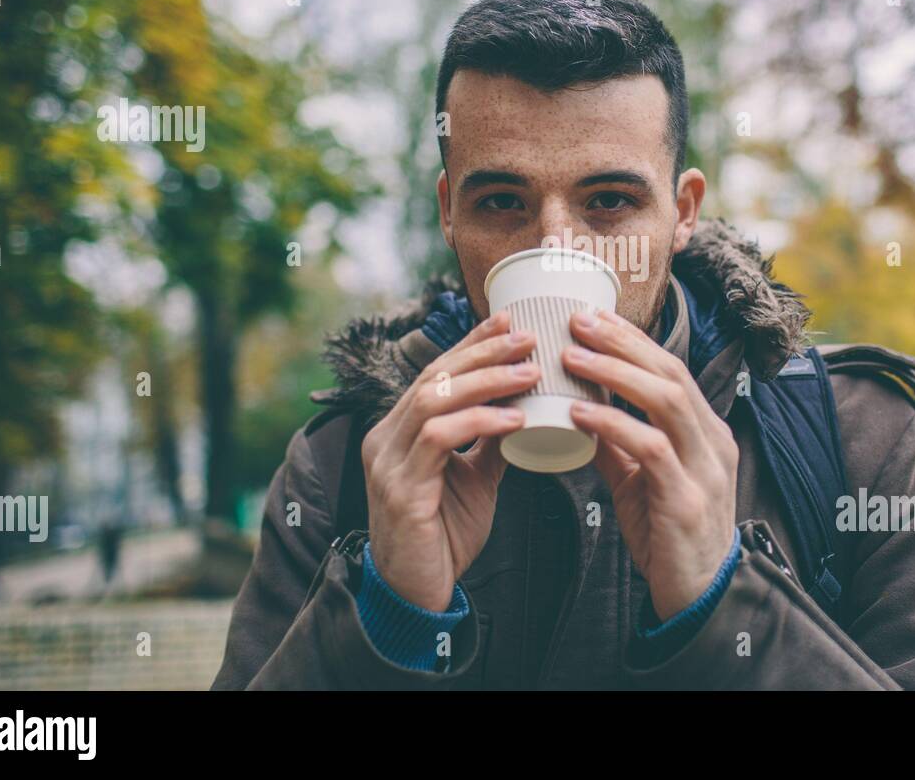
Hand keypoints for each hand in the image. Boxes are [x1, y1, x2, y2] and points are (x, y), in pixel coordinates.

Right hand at [363, 310, 538, 611]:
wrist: (417, 596)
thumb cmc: (443, 537)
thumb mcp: (475, 480)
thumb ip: (490, 443)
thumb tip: (523, 407)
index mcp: (399, 431)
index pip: (436, 373)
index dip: (472, 343)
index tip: (509, 319)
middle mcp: (385, 438)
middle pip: (435, 376)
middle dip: (483, 351)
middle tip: (527, 336)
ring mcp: (387, 462)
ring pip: (434, 399)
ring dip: (486, 380)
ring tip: (529, 371)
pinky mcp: (400, 489)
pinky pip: (440, 440)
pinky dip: (479, 422)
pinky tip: (514, 417)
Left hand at [562, 308, 738, 620]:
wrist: (699, 598)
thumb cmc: (669, 536)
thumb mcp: (640, 481)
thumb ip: (617, 445)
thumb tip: (578, 408)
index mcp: (706, 432)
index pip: (671, 369)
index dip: (632, 340)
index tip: (591, 316)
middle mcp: (714, 442)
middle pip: (672, 373)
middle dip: (623, 342)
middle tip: (577, 321)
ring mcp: (705, 470)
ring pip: (668, 400)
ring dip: (616, 373)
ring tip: (571, 356)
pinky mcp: (687, 501)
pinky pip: (650, 449)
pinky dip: (614, 424)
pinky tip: (579, 412)